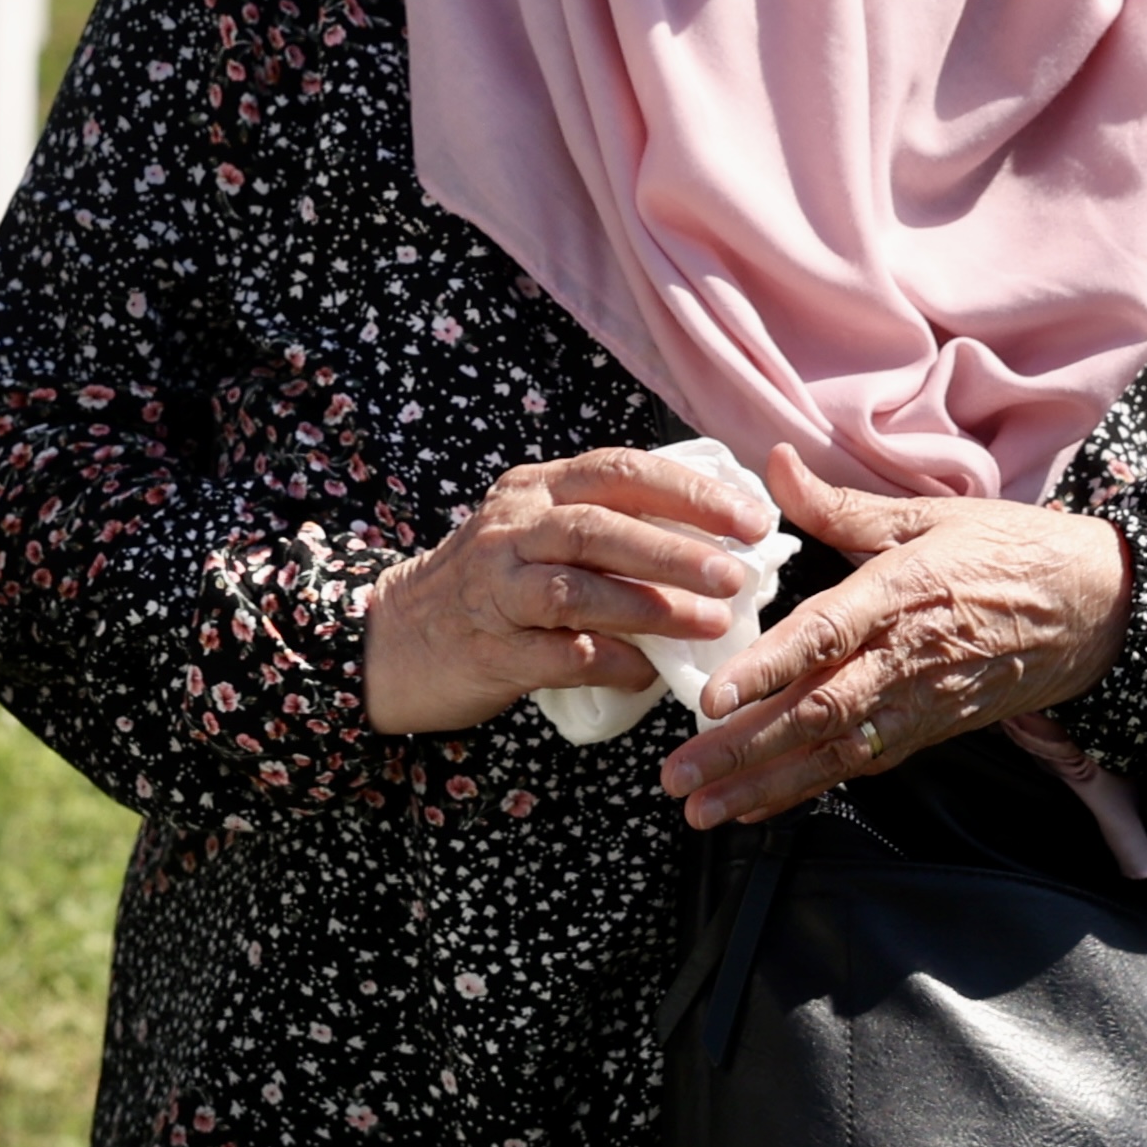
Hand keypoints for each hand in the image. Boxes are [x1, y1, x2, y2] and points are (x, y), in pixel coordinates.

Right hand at [360, 448, 774, 737]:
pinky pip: (560, 656)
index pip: (620, 472)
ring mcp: (494, 590)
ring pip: (578, 591)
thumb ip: (607, 525)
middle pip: (601, 528)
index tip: (752, 519)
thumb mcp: (537, 530)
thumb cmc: (491, 584)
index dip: (692, 494)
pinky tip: (650, 673)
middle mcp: (511, 529)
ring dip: (651, 607)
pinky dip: (612, 663)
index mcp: (535, 489)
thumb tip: (716, 542)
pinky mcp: (489, 650)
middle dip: (677, 550)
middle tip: (738, 574)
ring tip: (712, 623)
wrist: (394, 638)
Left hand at [660, 447, 1133, 827]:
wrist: (1101, 607)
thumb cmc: (1011, 550)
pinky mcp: (933, 729)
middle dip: (743, 750)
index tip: (714, 699)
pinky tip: (757, 805)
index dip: (768, 670)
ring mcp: (921, 701)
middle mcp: (907, 656)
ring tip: (702, 809)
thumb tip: (775, 463)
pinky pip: (863, 765)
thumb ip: (841, 504)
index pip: (825, 635)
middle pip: (816, 711)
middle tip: (679, 778)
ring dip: (765, 784)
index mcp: (901, 592)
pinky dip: (808, 789)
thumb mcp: (930, 514)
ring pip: (834, 751)